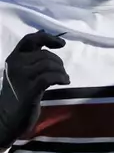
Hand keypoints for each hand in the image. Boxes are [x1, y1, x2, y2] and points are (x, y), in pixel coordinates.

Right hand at [0, 31, 69, 147]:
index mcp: (13, 58)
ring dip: (61, 71)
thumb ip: (33, 57)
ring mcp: (21, 77)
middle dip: (58, 62)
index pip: (30, 39)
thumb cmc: (19, 93)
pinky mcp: (29, 90)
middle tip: (61, 72)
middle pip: (44, 54)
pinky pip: (50, 77)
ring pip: (49, 64)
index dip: (48, 38)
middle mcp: (15, 65)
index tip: (62, 44)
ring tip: (64, 78)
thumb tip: (45, 35)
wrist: (9, 117)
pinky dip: (61, 78)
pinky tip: (65, 82)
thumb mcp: (23, 71)